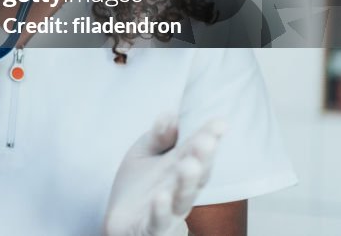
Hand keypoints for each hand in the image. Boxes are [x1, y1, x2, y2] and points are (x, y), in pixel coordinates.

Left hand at [103, 115, 226, 235]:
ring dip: (186, 182)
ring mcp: (168, 210)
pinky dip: (160, 210)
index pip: (197, 152)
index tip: (219, 123)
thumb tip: (171, 116)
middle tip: (206, 141)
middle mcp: (180, 190)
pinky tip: (160, 197)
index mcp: (181, 170)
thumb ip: (158, 136)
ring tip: (189, 165)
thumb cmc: (138, 186)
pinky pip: (158, 220)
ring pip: (181, 198)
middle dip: (201, 158)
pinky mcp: (151, 227)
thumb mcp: (145, 153)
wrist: (120, 222)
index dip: (208, 138)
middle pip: (195, 175)